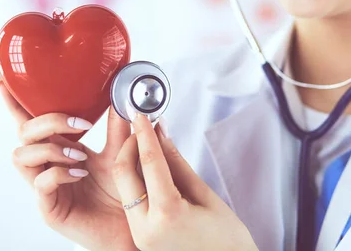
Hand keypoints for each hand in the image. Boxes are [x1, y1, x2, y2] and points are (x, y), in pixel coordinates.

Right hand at [0, 78, 136, 250]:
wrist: (133, 225)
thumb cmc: (122, 193)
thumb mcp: (121, 154)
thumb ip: (117, 129)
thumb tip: (118, 98)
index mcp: (60, 148)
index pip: (31, 122)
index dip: (15, 103)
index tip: (4, 82)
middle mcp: (48, 164)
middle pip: (23, 132)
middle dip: (47, 121)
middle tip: (80, 124)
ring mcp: (45, 187)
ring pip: (21, 156)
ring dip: (50, 148)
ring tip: (79, 154)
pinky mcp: (49, 208)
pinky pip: (40, 184)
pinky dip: (58, 172)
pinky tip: (79, 173)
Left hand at [112, 114, 258, 250]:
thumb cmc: (227, 242)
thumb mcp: (206, 197)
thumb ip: (178, 164)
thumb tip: (162, 134)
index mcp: (167, 214)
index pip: (149, 161)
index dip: (144, 132)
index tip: (140, 112)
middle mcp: (145, 227)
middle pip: (123, 172)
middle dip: (129, 144)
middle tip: (141, 126)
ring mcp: (139, 235)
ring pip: (124, 187)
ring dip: (130, 162)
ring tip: (147, 143)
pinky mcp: (140, 238)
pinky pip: (131, 201)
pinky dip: (136, 180)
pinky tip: (149, 167)